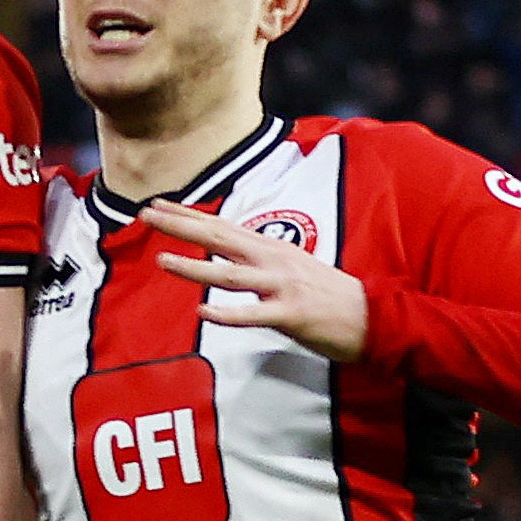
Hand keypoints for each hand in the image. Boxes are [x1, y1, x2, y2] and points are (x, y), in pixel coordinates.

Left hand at [139, 200, 368, 361]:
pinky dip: (228, 314)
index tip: (157, 204)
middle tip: (146, 215)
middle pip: (219, 238)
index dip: (187, 214)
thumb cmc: (327, 295)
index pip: (221, 225)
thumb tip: (227, 251)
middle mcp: (273, 260)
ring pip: (230, 275)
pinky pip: (254, 315)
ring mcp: (282, 286)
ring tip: (163, 260)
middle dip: (181, 226)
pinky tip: (203, 312)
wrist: (374, 315)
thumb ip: (258, 259)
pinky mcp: (292, 314)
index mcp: (271, 248)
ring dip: (195, 267)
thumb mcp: (290, 266)